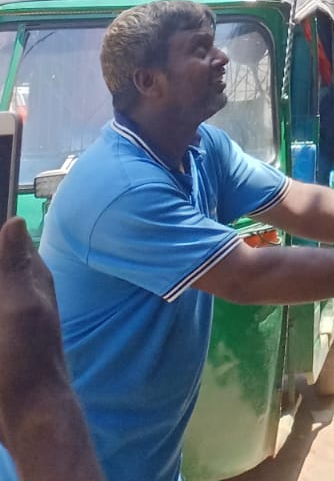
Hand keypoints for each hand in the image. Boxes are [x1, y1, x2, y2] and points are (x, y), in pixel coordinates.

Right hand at [0, 220, 70, 445]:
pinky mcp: (2, 335)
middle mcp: (19, 291)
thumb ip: (14, 267)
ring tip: (3, 327)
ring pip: (0, 288)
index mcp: (30, 276)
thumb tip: (15, 219)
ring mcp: (7, 315)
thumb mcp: (19, 308)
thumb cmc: (27, 360)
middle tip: (2, 315)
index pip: (6, 241)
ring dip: (0, 294)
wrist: (29, 414)